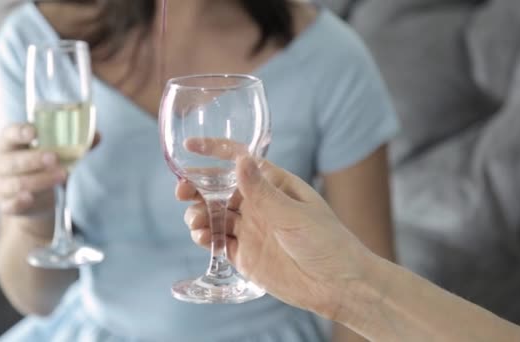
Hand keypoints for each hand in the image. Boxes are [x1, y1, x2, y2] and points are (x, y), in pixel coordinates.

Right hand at [0, 123, 99, 217]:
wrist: (37, 200)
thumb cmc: (44, 168)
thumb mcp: (58, 154)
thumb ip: (76, 145)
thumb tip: (97, 136)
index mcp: (9, 143)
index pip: (9, 134)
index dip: (19, 132)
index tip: (34, 132)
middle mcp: (0, 163)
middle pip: (13, 160)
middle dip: (34, 159)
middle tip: (55, 158)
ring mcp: (1, 185)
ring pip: (16, 183)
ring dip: (39, 179)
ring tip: (61, 176)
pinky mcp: (6, 205)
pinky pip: (11, 204)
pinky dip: (20, 201)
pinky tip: (31, 198)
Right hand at [176, 153, 376, 319]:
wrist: (338, 286)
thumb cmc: (327, 242)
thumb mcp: (294, 214)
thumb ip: (263, 192)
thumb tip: (240, 161)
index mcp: (274, 185)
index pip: (240, 162)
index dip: (214, 152)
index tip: (190, 147)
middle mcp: (259, 204)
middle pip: (219, 189)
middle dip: (197, 187)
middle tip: (182, 191)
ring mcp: (251, 228)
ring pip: (215, 215)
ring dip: (199, 214)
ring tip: (196, 221)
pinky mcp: (246, 254)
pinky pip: (218, 241)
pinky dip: (205, 237)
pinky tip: (202, 237)